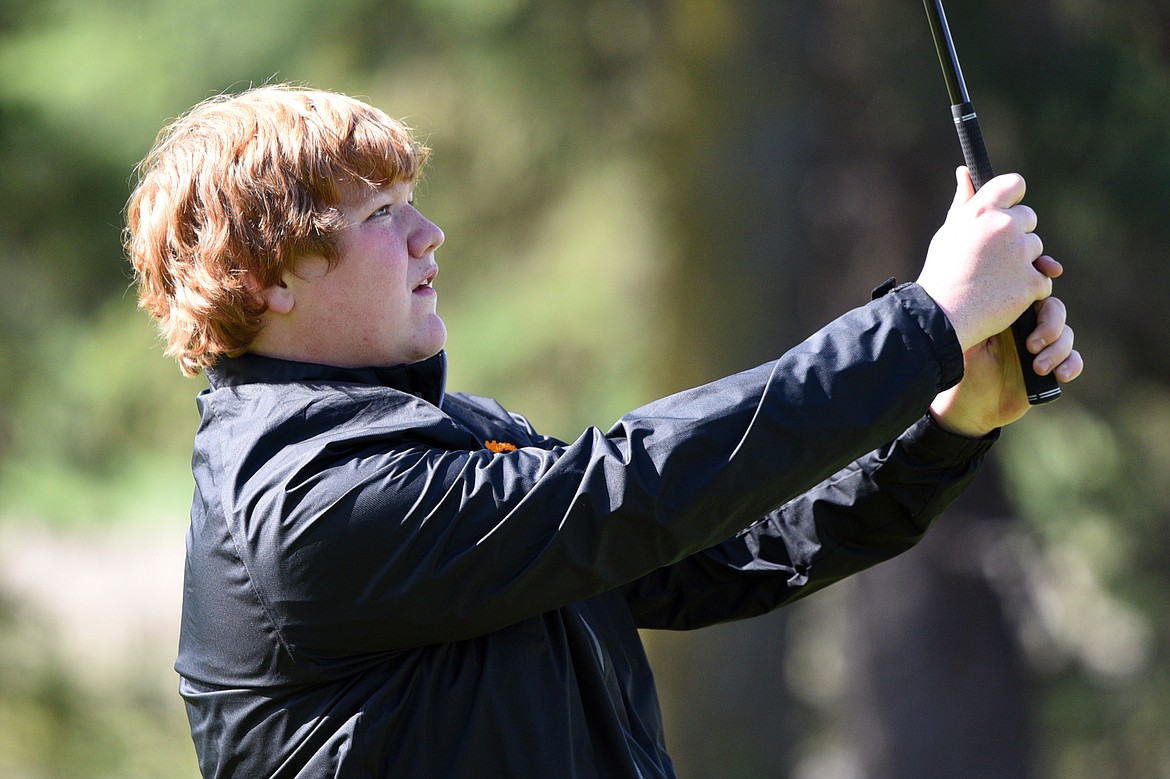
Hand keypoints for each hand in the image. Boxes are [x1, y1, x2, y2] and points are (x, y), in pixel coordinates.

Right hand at [916, 168, 1052, 351]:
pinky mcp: (1031, 282)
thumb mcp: (948, 234)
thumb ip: (964, 203)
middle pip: (1028, 220)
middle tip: (990, 260)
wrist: (940, 317)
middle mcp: (1004, 226)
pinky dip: (1029, 290)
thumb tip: (965, 171)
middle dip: (1015, 237)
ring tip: (992, 281)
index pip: (1015, 184)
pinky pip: (1043, 280)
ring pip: (1037, 250)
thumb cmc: (941, 274)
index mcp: (982, 210)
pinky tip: (1004, 297)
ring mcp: (1021, 254)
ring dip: (1022, 264)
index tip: (1007, 212)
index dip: (1013, 199)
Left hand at [930, 293, 1083, 437]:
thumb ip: (979, 320)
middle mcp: (1025, 326)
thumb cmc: (962, 373)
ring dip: (1058, 350)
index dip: (1041, 284)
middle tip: (1031, 347)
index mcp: (1005, 313)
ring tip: (1037, 369)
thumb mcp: (965, 344)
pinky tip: (1060, 375)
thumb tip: (988, 298)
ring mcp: (1041, 347)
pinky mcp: (1051, 368)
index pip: (1029, 291)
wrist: (970, 410)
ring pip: (1066, 335)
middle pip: (1054, 310)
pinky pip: (1074, 359)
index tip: (1049, 280)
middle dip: (1050, 326)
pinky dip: (1072, 364)